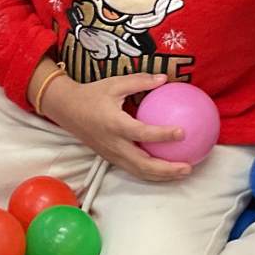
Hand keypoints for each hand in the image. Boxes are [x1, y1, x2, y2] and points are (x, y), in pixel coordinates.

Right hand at [41, 71, 193, 182]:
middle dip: (167, 169)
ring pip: (139, 171)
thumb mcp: (115, 84)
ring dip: (162, 175)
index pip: (142, 133)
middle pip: (143, 164)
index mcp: (115, 124)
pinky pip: (133, 169)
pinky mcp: (110, 158)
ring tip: (183, 172)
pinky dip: (151, 173)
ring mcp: (112, 154)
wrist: (66, 110)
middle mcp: (114, 144)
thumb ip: (140, 81)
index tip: (183, 132)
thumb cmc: (91, 95)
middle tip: (188, 166)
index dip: (163, 135)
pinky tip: (166, 169)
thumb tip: (164, 79)